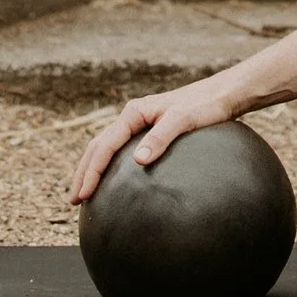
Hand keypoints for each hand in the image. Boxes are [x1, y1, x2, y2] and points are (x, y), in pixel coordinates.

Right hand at [70, 74, 241, 202]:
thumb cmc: (205, 105)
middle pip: (98, 146)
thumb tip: (139, 161)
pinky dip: (109, 167)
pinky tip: (113, 184)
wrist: (223, 95)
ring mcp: (140, 125)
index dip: (91, 171)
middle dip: (84, 173)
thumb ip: (161, 138)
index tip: (83, 195)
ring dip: (93, 170)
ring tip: (84, 194)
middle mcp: (133, 117)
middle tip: (73, 201)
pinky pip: (121, 151)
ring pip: (107, 148)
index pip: (104, 145)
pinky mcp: (150, 132)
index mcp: (134, 113)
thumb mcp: (183, 120)